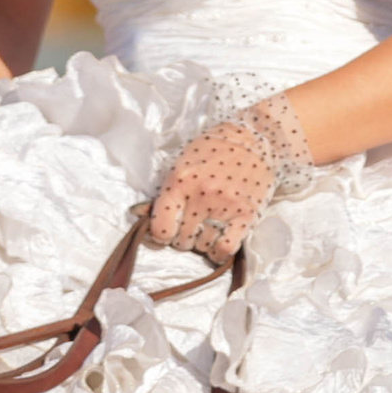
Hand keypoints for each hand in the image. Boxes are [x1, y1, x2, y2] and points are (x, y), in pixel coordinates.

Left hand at [147, 93, 311, 266]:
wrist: (254, 139)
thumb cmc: (214, 150)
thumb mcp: (182, 164)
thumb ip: (163, 193)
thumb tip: (136, 215)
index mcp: (179, 182)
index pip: (160, 228)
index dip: (160, 235)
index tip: (167, 231)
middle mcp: (200, 196)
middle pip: (181, 240)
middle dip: (183, 237)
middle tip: (192, 224)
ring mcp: (225, 207)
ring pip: (202, 246)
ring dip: (201, 243)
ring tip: (208, 227)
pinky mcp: (246, 216)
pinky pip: (226, 249)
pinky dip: (218, 252)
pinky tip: (218, 245)